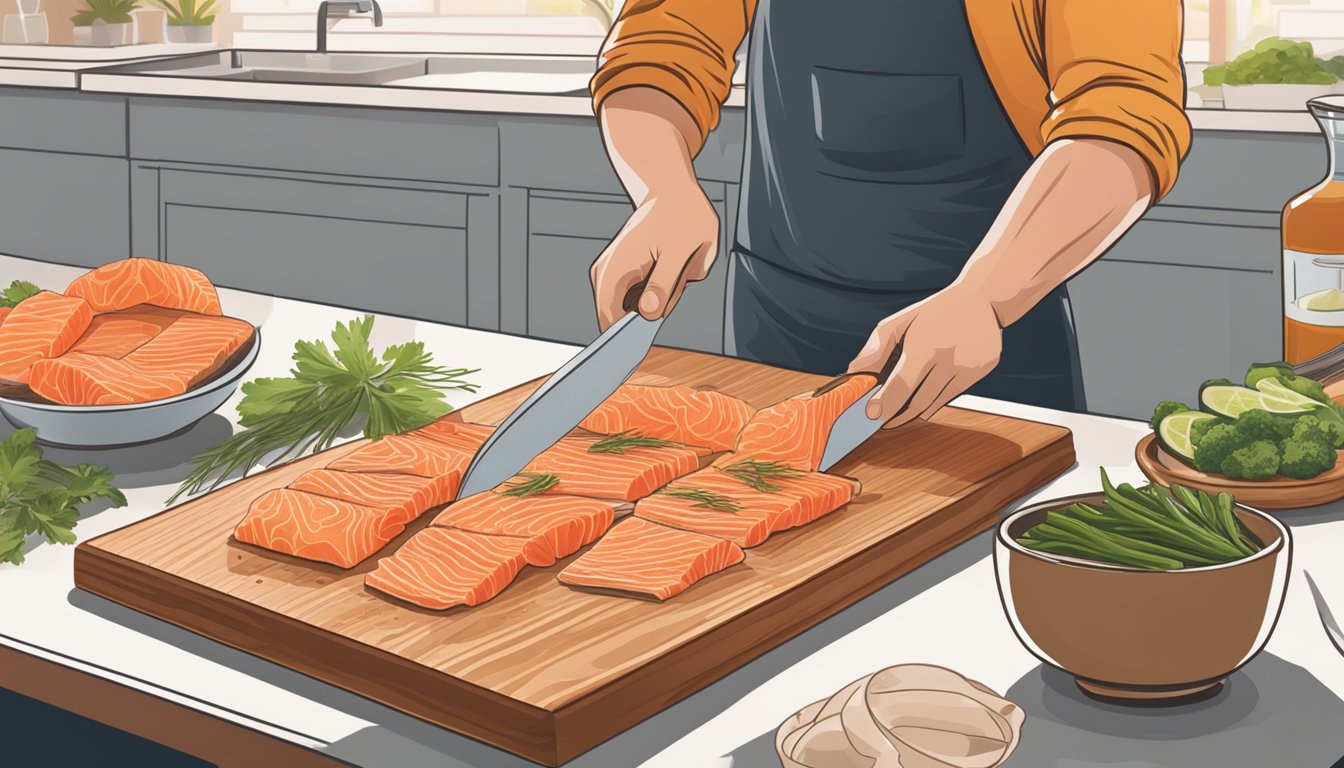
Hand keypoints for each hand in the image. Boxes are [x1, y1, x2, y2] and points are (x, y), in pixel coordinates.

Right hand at [591, 187, 718, 330]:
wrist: (671, 190)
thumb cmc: (680, 216)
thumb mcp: (681, 251)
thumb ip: (663, 285)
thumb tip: (648, 314)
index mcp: (615, 271)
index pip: (610, 323)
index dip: (627, 341)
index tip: (645, 344)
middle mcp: (605, 275)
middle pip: (624, 319)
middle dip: (652, 312)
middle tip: (674, 282)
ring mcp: (610, 274)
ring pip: (633, 309)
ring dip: (658, 300)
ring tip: (672, 269)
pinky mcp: (620, 273)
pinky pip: (636, 296)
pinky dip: (656, 292)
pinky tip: (668, 269)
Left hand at [847, 284, 1002, 428]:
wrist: (980, 299)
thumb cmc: (933, 312)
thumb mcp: (899, 323)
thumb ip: (875, 349)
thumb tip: (854, 372)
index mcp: (925, 346)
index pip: (901, 385)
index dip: (885, 404)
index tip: (872, 415)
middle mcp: (949, 359)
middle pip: (917, 402)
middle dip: (896, 416)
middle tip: (881, 420)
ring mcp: (968, 368)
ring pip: (934, 404)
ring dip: (913, 412)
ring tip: (898, 412)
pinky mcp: (980, 372)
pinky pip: (950, 397)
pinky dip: (933, 402)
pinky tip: (923, 396)